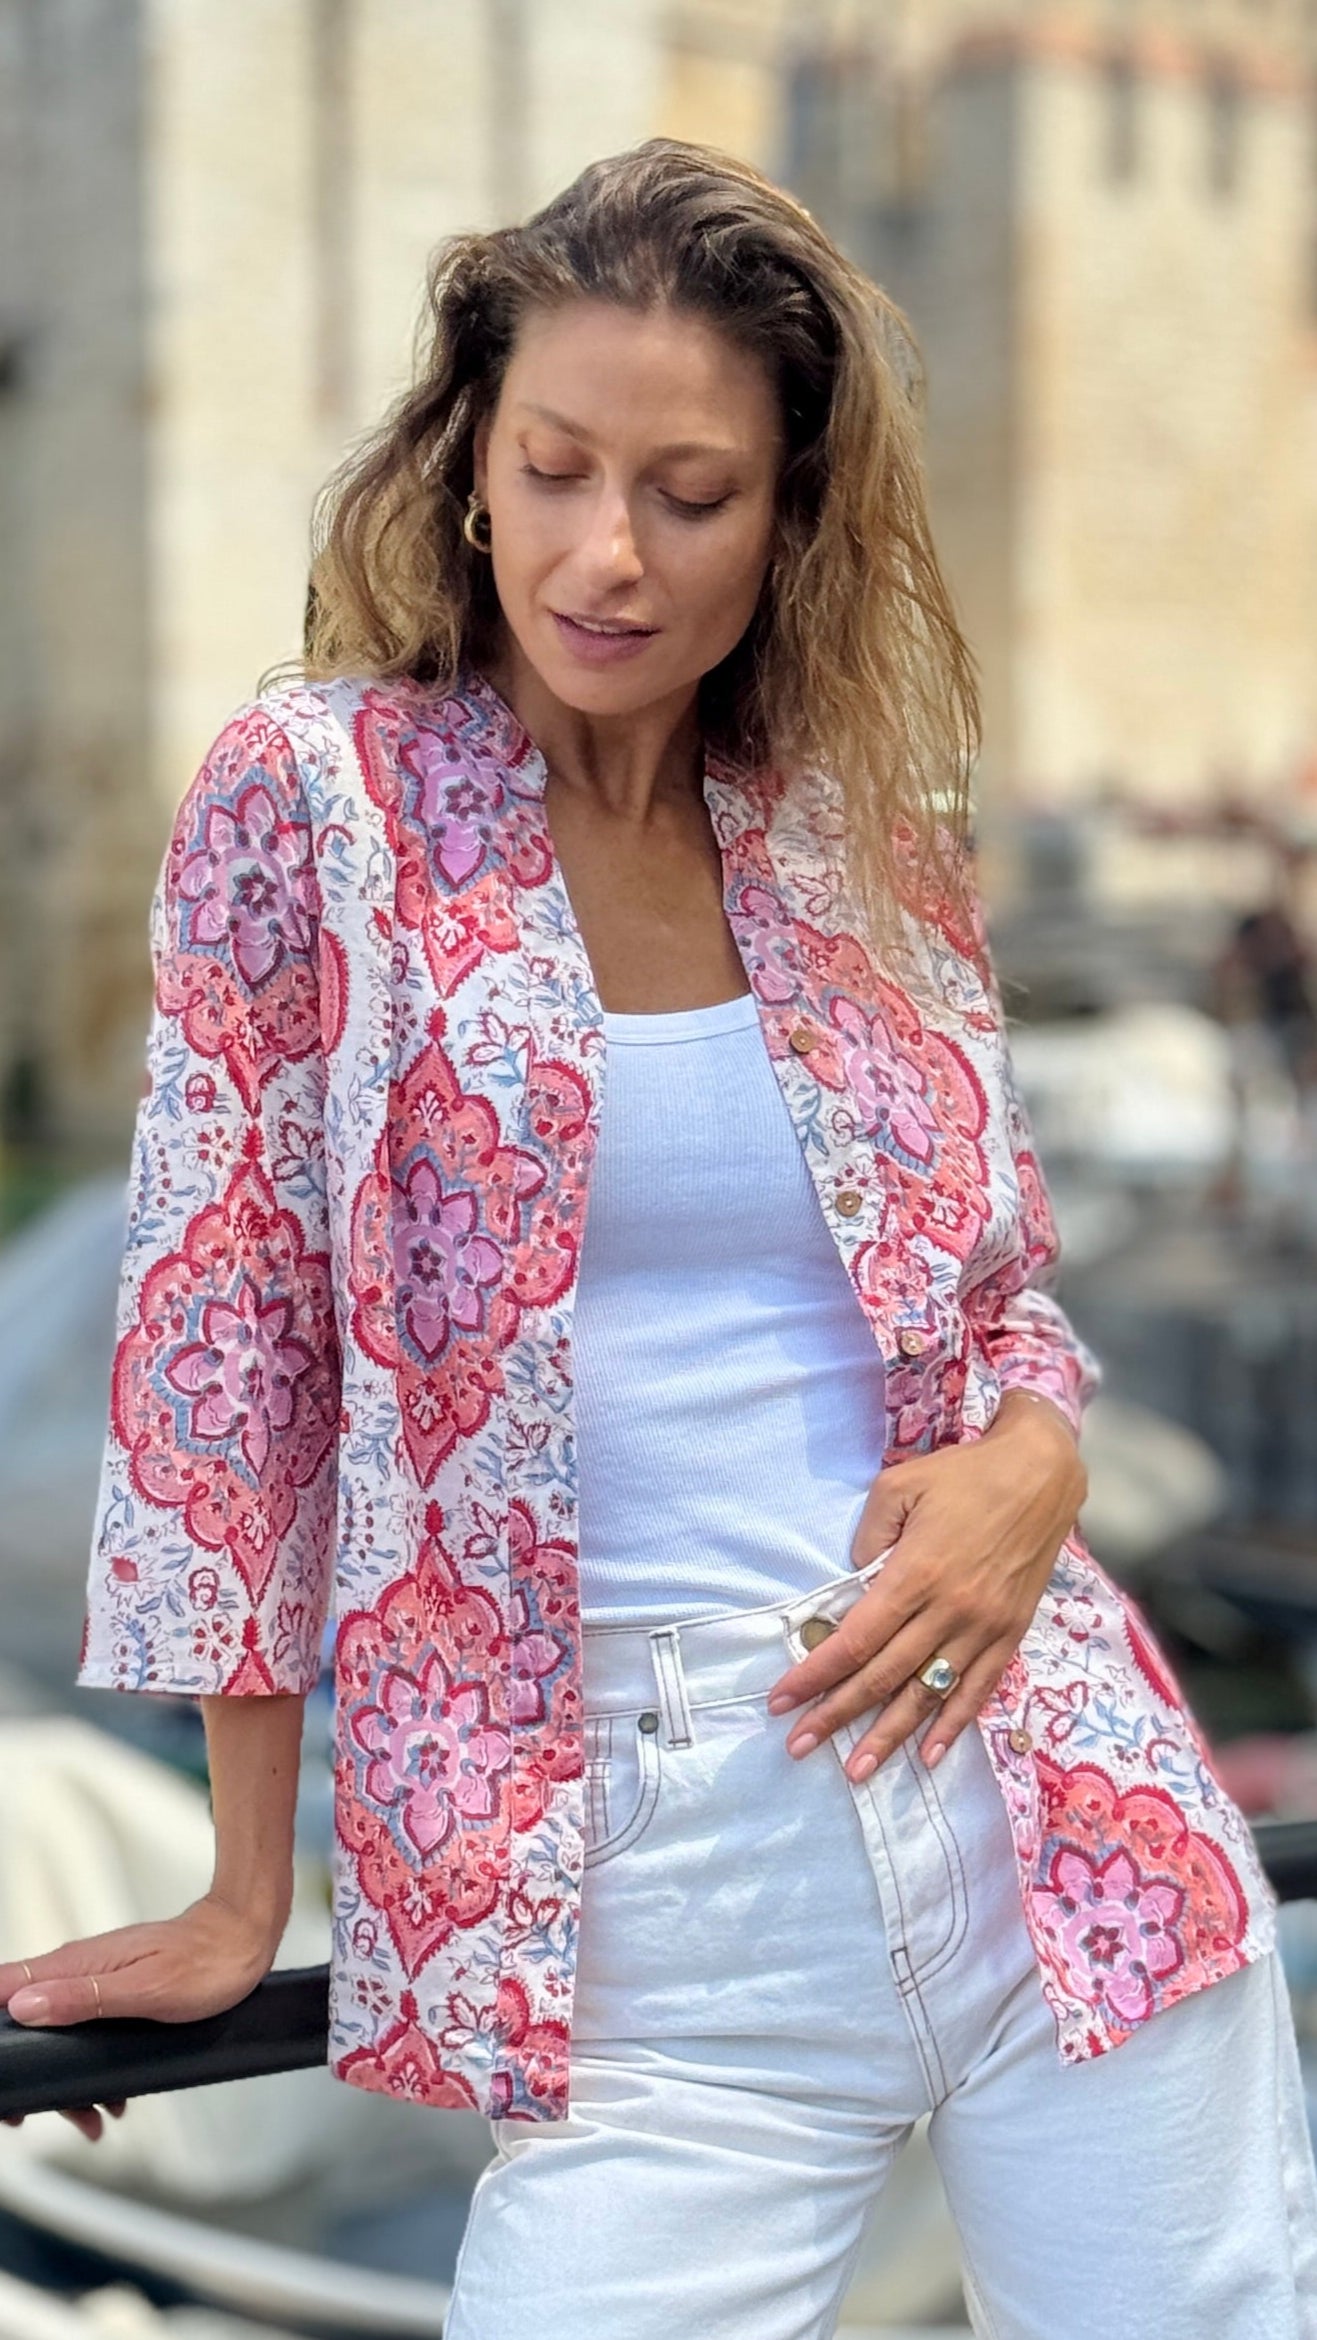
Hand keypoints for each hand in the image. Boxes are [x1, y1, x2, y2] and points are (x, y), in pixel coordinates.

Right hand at [0, 1889, 284, 2144]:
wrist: (242, 1943)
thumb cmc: (204, 1961)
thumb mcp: (144, 1989)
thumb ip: (83, 1998)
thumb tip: (24, 2005)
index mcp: (74, 1965)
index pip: (6, 1987)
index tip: (4, 2074)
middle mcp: (77, 1972)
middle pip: (26, 2022)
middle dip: (32, 2075)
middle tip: (46, 2114)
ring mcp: (95, 1984)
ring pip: (57, 2037)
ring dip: (67, 2083)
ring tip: (92, 2118)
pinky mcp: (114, 1995)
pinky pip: (86, 2037)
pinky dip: (92, 2072)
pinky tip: (113, 2098)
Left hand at [766, 1391, 1086, 1782]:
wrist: (1041, 1474)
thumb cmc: (964, 1475)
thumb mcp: (899, 1485)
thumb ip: (868, 1535)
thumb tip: (852, 1581)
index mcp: (916, 1573)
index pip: (855, 1639)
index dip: (815, 1674)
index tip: (782, 1699)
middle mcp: (949, 1610)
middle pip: (883, 1676)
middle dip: (836, 1715)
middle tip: (799, 1746)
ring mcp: (982, 1627)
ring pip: (927, 1693)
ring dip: (888, 1736)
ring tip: (856, 1770)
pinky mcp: (1010, 1634)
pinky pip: (977, 1689)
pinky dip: (952, 1725)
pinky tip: (928, 1755)